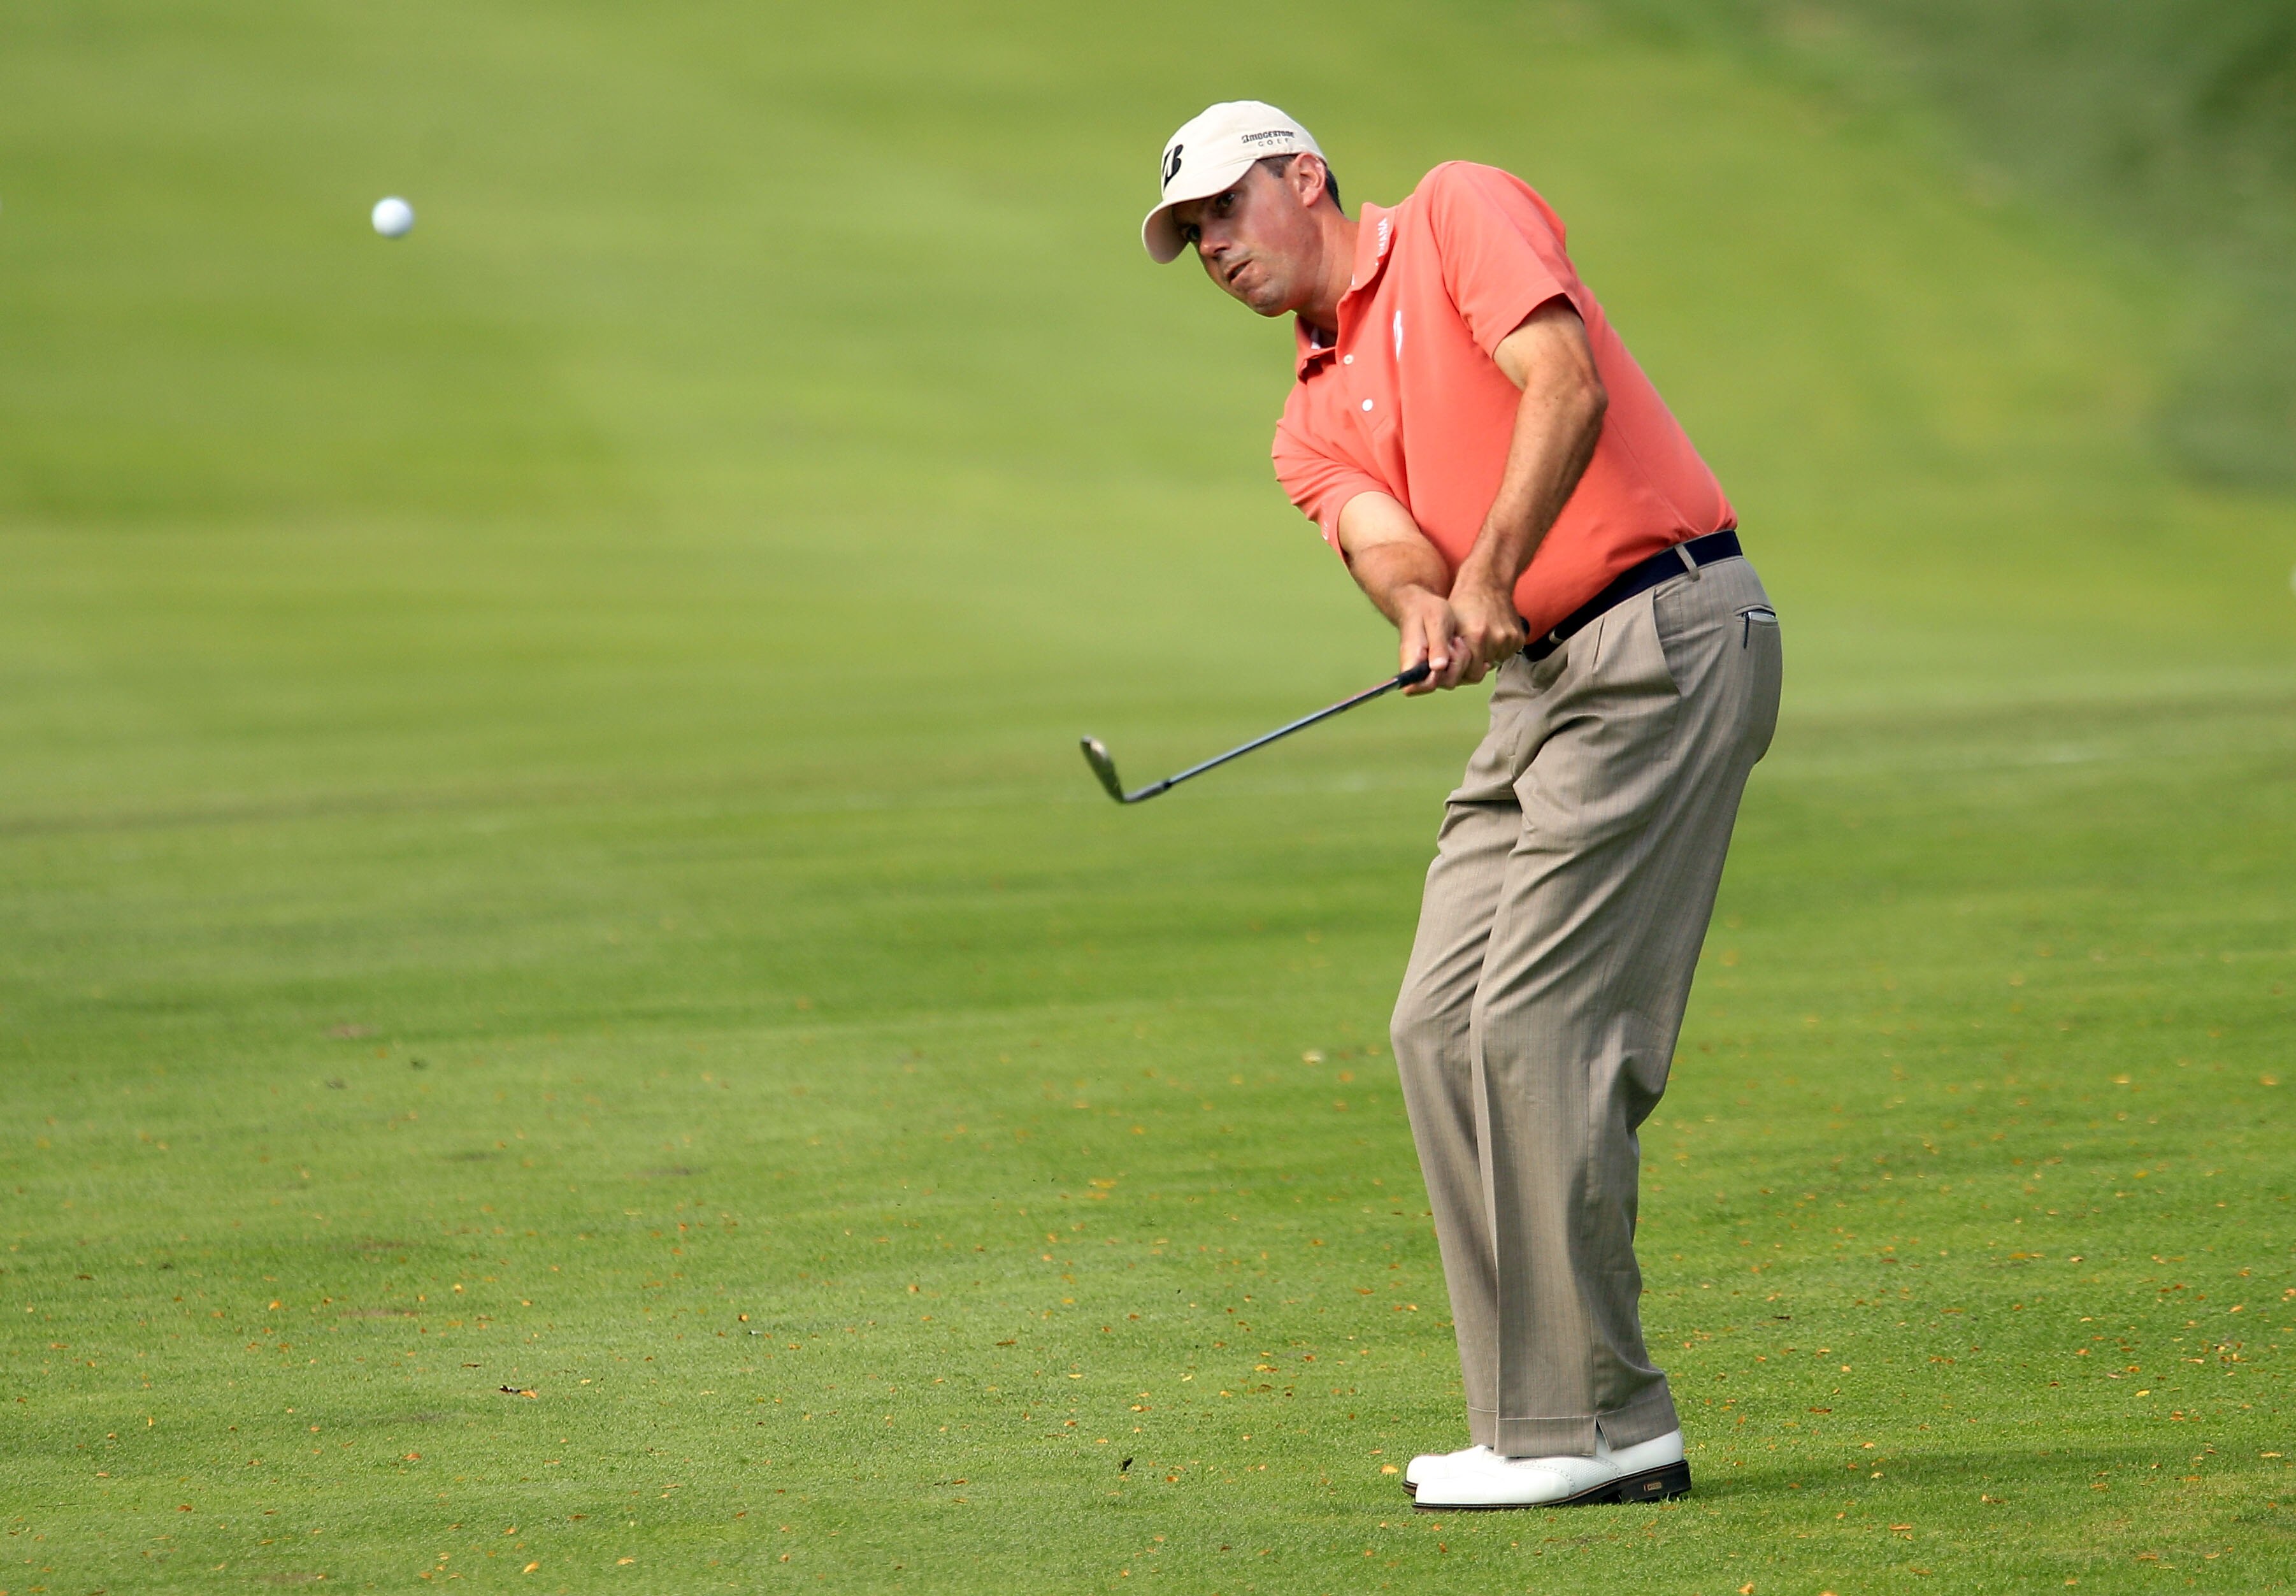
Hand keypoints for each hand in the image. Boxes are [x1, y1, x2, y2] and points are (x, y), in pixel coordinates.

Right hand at [1395, 587, 1475, 694]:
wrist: (1422, 606)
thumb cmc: (1425, 611)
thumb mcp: (1435, 622)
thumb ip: (1437, 646)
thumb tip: (1438, 668)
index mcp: (1411, 661)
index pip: (1412, 687)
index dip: (1432, 680)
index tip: (1443, 661)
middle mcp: (1419, 671)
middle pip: (1445, 683)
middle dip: (1457, 662)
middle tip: (1453, 641)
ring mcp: (1432, 671)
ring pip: (1455, 679)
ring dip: (1462, 659)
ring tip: (1455, 640)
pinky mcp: (1442, 669)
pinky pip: (1460, 674)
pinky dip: (1467, 660)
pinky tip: (1464, 646)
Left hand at [1445, 562, 1527, 680]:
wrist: (1487, 582)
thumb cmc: (1463, 603)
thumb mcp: (1448, 626)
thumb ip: (1448, 652)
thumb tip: (1445, 675)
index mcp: (1476, 636)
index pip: (1471, 674)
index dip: (1463, 670)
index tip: (1459, 661)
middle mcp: (1496, 638)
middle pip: (1483, 669)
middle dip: (1474, 664)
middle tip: (1469, 651)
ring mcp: (1509, 638)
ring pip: (1495, 661)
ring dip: (1487, 655)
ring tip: (1481, 638)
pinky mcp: (1519, 637)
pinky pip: (1506, 653)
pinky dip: (1499, 648)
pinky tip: (1492, 634)